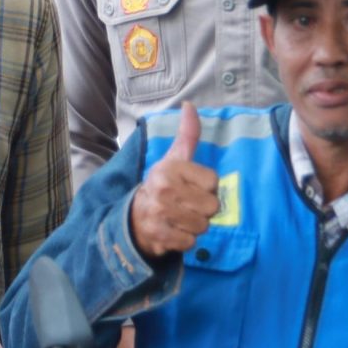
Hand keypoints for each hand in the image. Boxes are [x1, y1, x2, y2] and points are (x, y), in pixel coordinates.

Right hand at [127, 108, 220, 256]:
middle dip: (203, 209)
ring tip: (181, 218)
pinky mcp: (159, 235)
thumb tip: (190, 105)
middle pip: (212, 206)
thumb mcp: (174, 158)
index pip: (213, 182)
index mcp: (170, 168)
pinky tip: (174, 231)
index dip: (208, 188)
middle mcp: (163, 189)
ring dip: (195, 226)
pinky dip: (185, 240)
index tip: (192, 187)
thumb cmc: (163, 184)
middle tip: (187, 205)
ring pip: (203, 226)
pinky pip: (190, 242)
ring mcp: (159, 213)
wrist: (134, 216)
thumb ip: (187, 134)